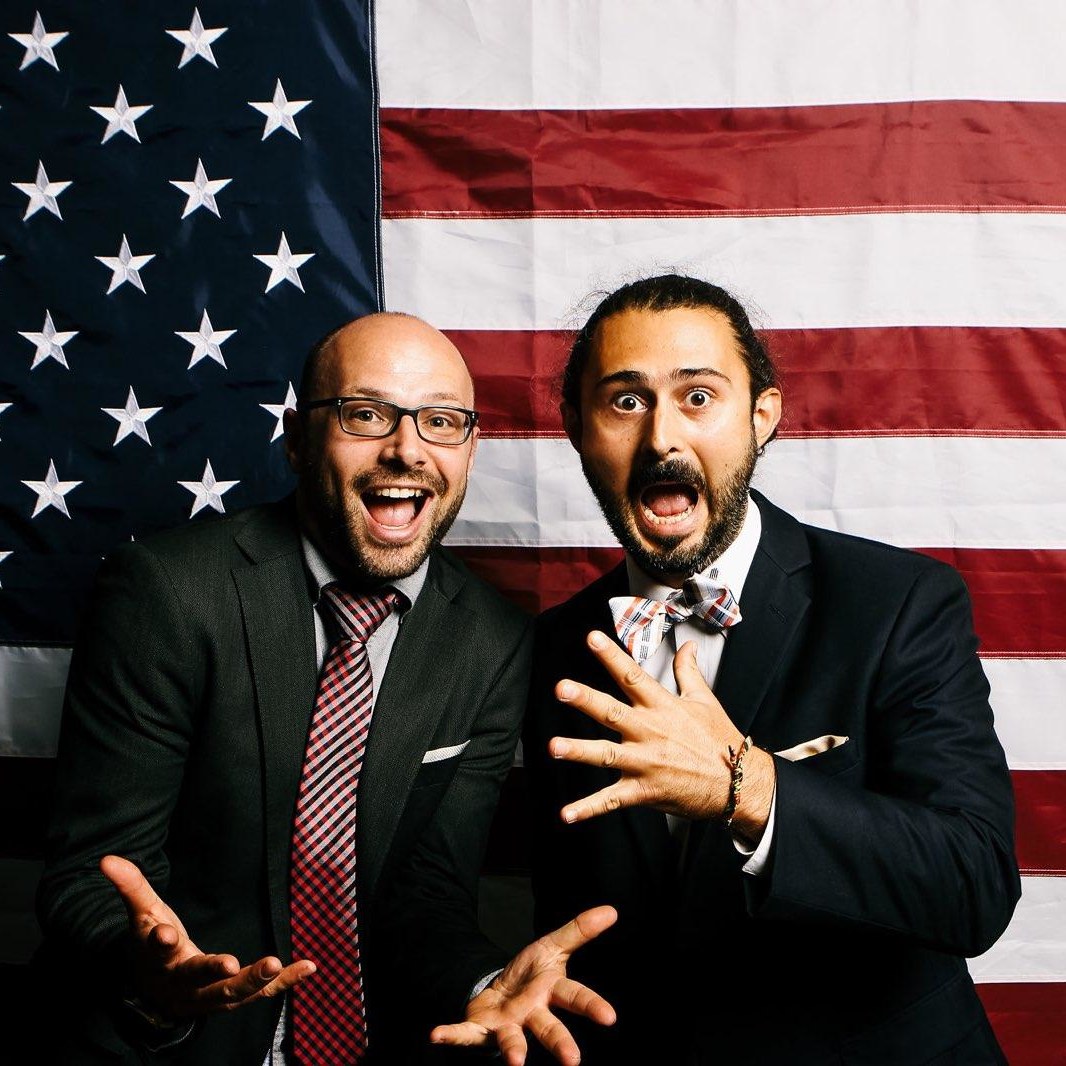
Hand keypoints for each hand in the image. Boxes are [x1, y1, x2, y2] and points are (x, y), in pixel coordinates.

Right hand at [101, 854, 314, 1021]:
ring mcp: (208, 996)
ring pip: (230, 995)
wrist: (153, 993)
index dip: (159, 943)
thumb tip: (107, 860)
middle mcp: (182, 982)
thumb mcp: (143, 913)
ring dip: (254, 982)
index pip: (156, 950)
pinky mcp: (231, 998)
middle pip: (197, 980)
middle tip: (231, 966)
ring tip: (274, 963)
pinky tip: (308, 967)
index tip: (165, 934)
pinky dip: (284, 983)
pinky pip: (260, 995)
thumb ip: (131, 886)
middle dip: (214, 973)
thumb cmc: (153, 944)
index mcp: (159, 958)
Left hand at [429, 906, 616, 1065]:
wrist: (499, 994)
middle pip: (549, 1029)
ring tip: (515, 1063)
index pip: (576, 998)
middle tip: (573, 1061)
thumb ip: (579, 931)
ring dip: (513, 1051)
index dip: (592, 1006)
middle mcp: (533, 1015)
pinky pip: (465, 1036)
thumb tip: (612, 910)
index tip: (609, 1017)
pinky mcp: (480, 1032)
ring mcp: (507, 1027)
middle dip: (560, 1043)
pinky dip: (451, 1036)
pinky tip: (435, 1035)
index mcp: (551, 993)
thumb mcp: (552, 947)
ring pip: (512, 1041)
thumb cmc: (532, 976)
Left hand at [549, 631, 773, 834]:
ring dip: (579, 751)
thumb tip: (686, 646)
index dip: (612, 656)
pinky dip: (589, 809)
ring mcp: (645, 763)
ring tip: (554, 747)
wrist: (737, 783)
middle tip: (563, 688)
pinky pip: (612, 800)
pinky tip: (566, 814)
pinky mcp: (644, 790)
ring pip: (607, 755)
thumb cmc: (719, 740)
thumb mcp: (705, 700)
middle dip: (587, 700)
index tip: (592, 638)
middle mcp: (650, 732)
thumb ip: (688, 671)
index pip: (633, 676)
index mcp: (662, 708)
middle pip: (613, 713)